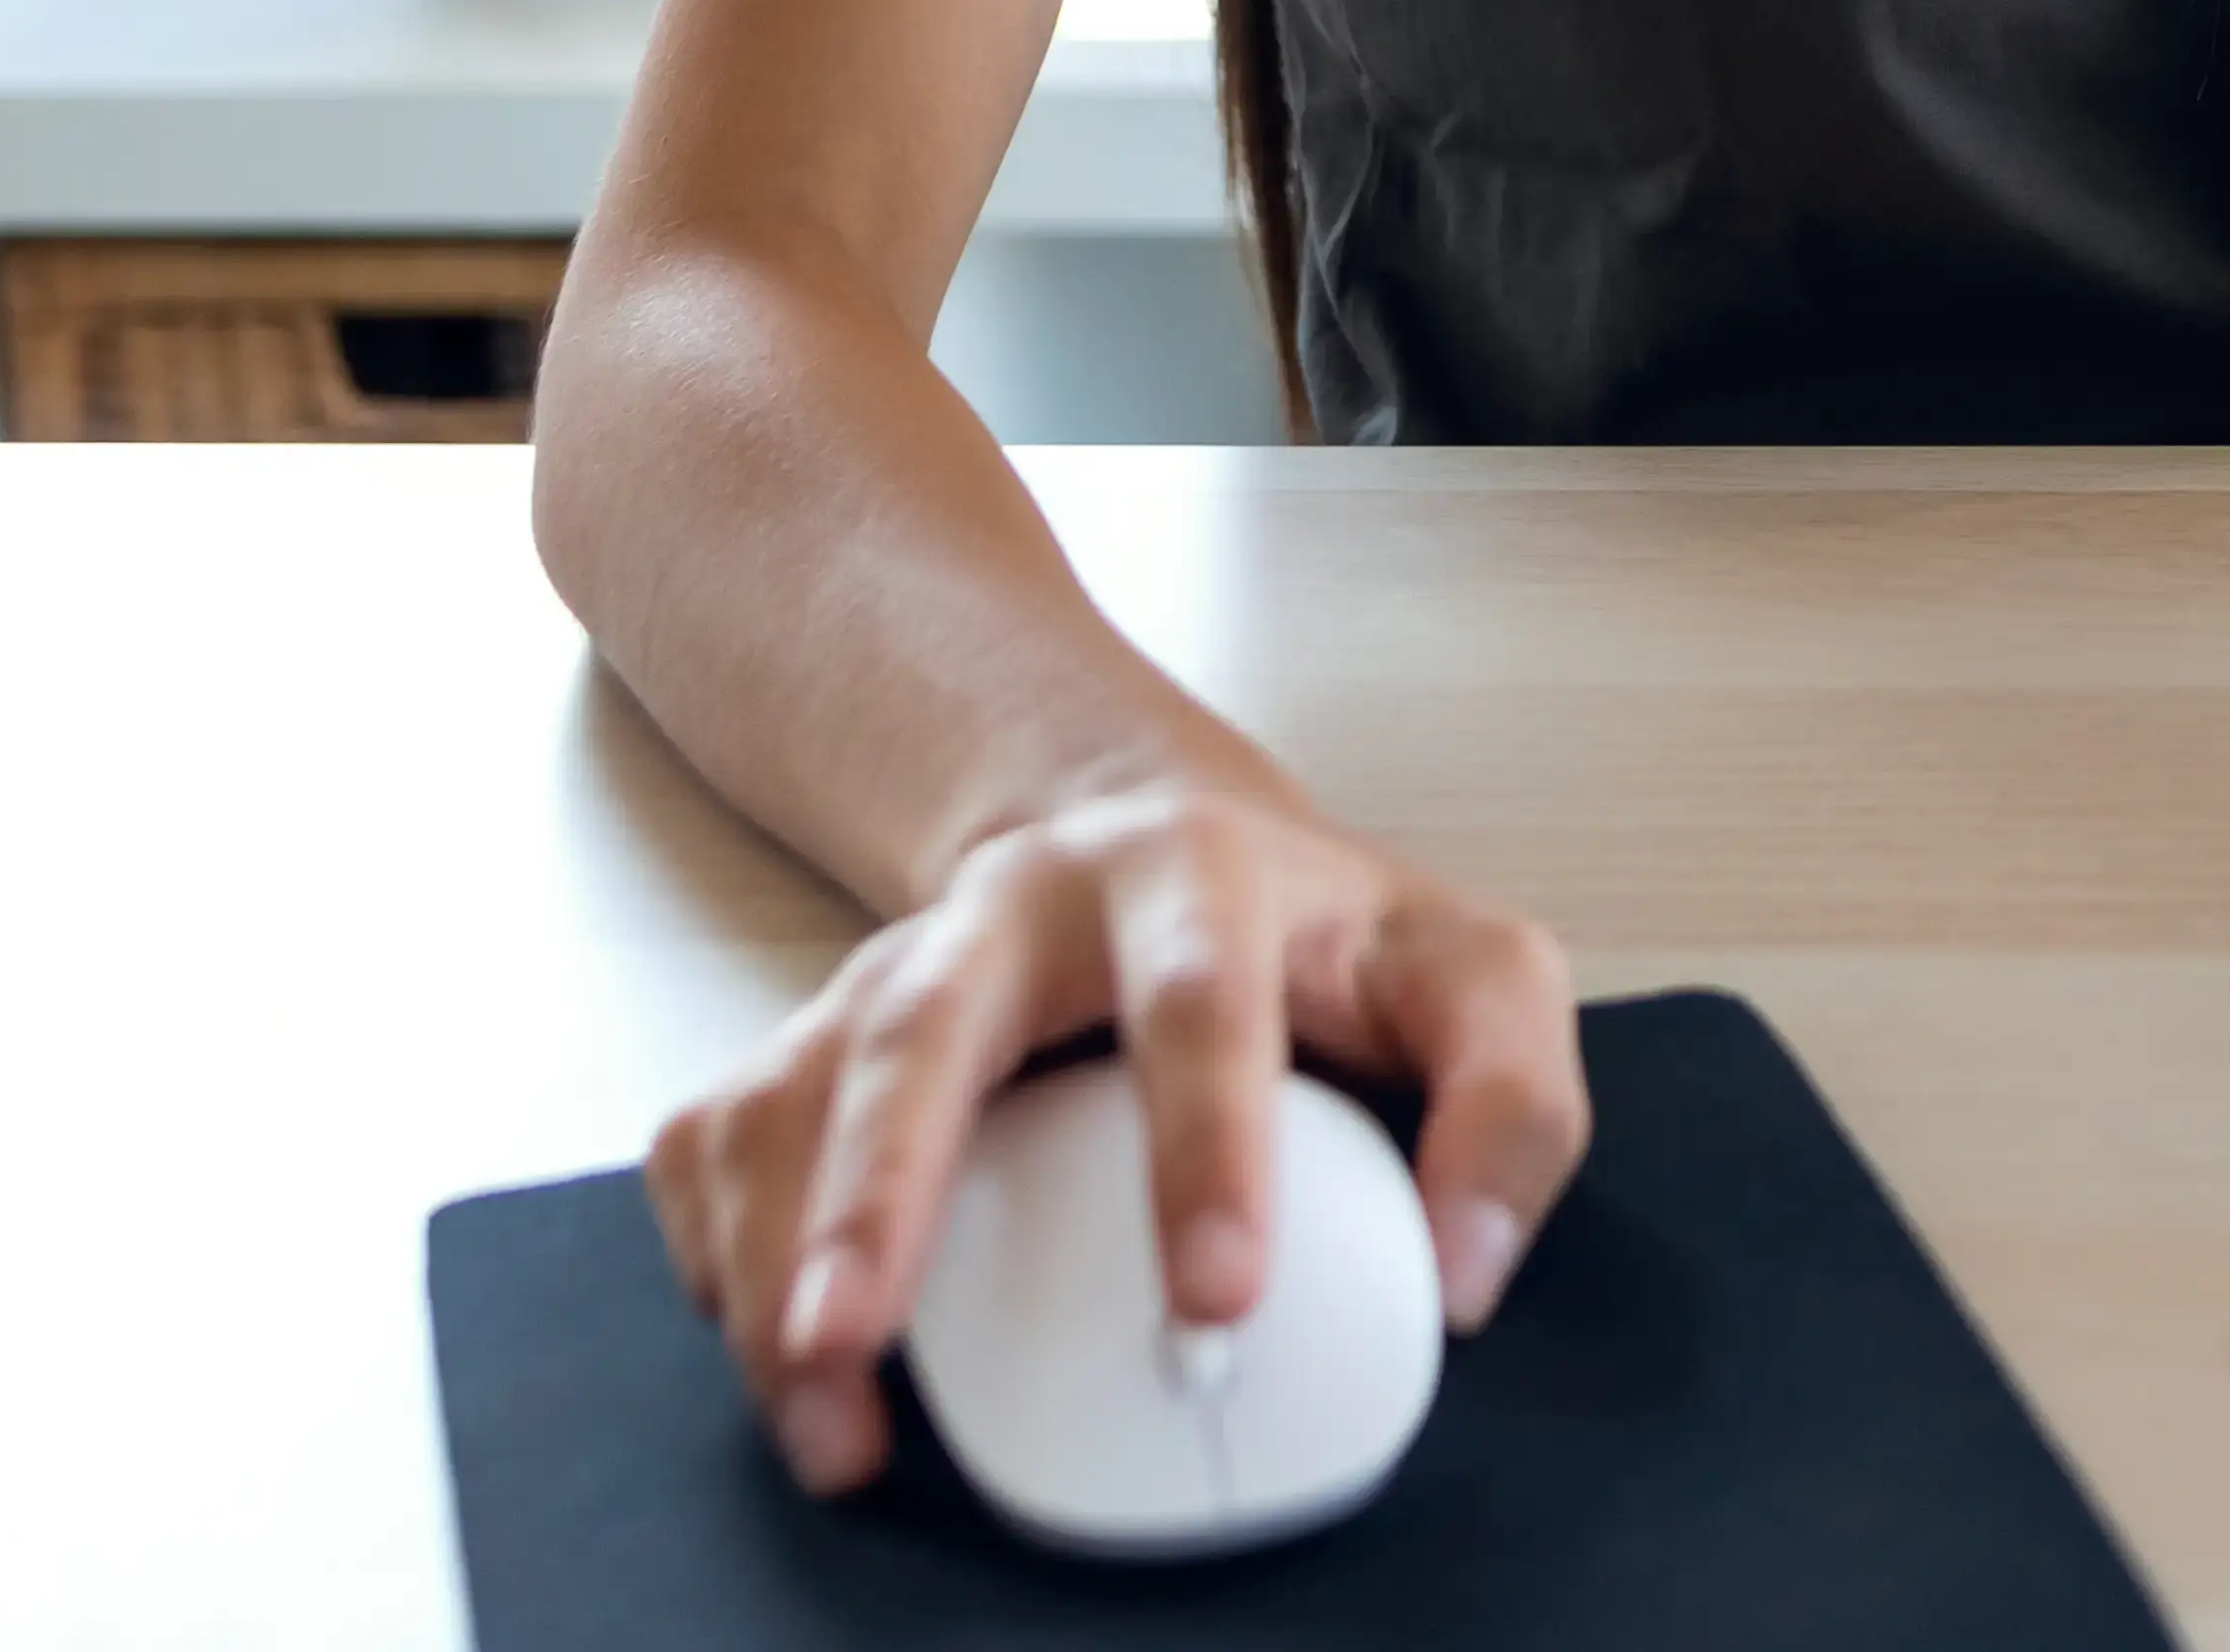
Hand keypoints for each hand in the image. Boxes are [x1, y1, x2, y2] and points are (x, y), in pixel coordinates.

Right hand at [644, 758, 1590, 1494]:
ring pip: (793, 1088)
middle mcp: (1020, 909)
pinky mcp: (815, 1041)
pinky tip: (763, 1347)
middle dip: (884, 1184)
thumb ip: (1512, 1108)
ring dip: (777, 1247)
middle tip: (862, 1333)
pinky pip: (722, 1137)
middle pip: (924, 1030)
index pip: (1197, 1005)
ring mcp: (897, 968)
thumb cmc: (1313, 932)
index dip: (1204, 1148)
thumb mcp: (1468, 976)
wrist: (1139, 832)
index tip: (1217, 1300)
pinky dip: (717, 1248)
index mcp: (1194, 878)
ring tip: (812, 1398)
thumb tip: (1464, 1273)